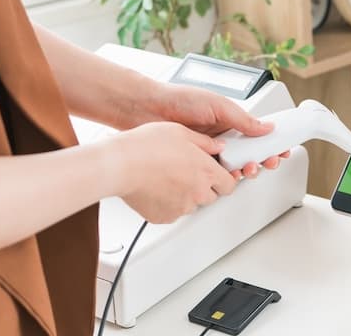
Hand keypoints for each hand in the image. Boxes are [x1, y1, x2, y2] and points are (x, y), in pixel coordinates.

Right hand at [110, 122, 238, 223]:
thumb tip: (217, 147)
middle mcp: (197, 193)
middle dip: (205, 187)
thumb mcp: (181, 132)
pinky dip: (168, 204)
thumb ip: (205, 142)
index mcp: (206, 171)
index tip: (218, 175)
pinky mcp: (163, 217)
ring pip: (191, 205)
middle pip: (212, 196)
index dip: (224, 178)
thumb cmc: (146, 147)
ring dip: (186, 195)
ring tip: (168, 178)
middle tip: (189, 173)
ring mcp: (180, 208)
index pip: (229, 184)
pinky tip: (157, 187)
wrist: (120, 165)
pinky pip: (172, 213)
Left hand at [152, 85, 286, 178]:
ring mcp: (208, 151)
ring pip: (234, 166)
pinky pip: (214, 173)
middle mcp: (221, 137)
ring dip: (245, 169)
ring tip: (248, 168)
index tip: (282, 150)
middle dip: (262, 159)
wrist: (148, 110)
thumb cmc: (179, 99)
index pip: (256, 135)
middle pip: (249, 154)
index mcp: (229, 121)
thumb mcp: (218, 105)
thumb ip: (243, 119)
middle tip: (267, 162)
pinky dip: (224, 176)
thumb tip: (266, 127)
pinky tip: (229, 176)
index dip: (270, 143)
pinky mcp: (195, 163)